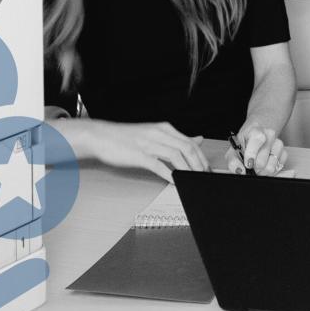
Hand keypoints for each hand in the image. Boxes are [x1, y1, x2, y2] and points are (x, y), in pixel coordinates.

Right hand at [86, 121, 207, 182]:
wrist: (101, 136)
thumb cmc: (127, 138)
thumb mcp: (155, 133)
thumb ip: (177, 138)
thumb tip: (198, 139)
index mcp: (165, 129)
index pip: (191, 143)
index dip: (202, 157)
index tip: (208, 169)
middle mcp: (159, 134)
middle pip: (187, 149)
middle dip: (199, 165)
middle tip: (204, 176)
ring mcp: (149, 144)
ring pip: (176, 156)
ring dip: (188, 170)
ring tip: (194, 180)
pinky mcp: (139, 155)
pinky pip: (158, 165)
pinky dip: (170, 174)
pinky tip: (176, 182)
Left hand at [225, 121, 287, 175]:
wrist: (255, 135)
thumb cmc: (244, 143)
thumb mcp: (233, 150)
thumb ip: (233, 161)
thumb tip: (240, 171)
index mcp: (256, 131)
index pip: (258, 140)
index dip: (252, 154)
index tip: (248, 164)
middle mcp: (270, 135)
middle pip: (262, 161)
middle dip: (255, 168)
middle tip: (251, 166)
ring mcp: (279, 143)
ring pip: (271, 167)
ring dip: (263, 171)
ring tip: (257, 166)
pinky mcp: (284, 152)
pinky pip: (278, 168)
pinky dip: (270, 170)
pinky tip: (265, 164)